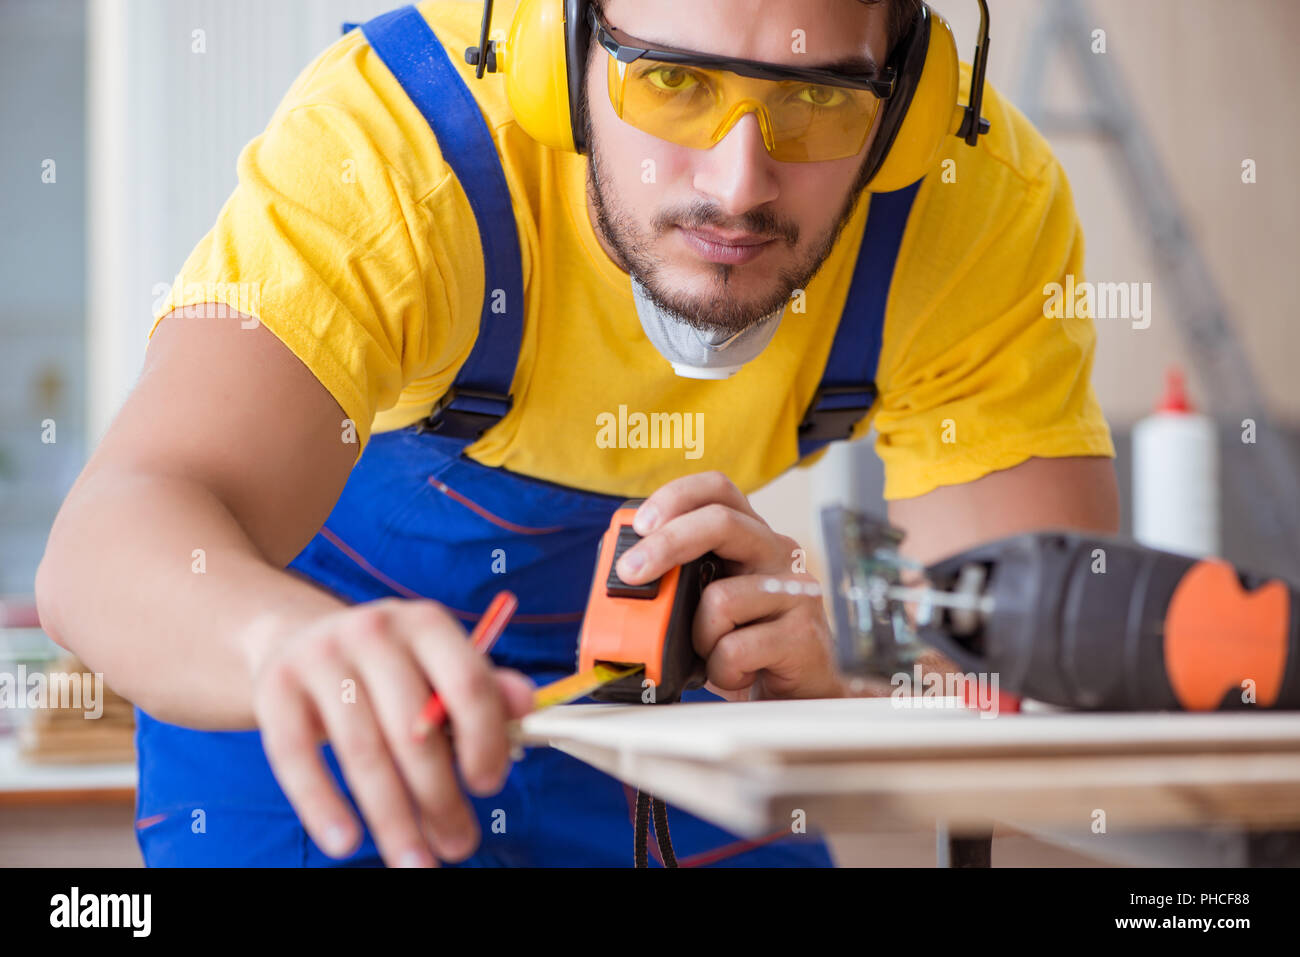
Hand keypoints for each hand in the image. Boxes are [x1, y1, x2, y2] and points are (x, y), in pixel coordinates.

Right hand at [245, 598, 534, 866]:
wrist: (300, 638)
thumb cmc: (390, 666)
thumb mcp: (439, 665)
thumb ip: (486, 689)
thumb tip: (529, 707)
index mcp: (426, 623)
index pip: (467, 684)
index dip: (484, 740)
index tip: (488, 787)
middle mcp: (374, 631)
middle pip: (414, 729)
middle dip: (440, 798)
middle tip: (459, 845)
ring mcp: (320, 657)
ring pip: (362, 752)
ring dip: (392, 819)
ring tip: (415, 863)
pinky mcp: (275, 688)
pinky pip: (297, 758)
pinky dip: (322, 806)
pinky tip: (345, 843)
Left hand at [614, 471, 842, 701]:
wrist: (797, 696)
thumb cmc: (745, 647)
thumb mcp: (704, 605)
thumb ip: (676, 581)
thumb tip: (621, 573)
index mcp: (749, 538)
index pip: (718, 490)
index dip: (676, 497)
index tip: (640, 525)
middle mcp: (777, 554)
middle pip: (722, 523)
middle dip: (666, 544)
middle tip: (630, 573)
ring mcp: (795, 592)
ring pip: (721, 599)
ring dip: (698, 636)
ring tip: (711, 653)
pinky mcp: (802, 635)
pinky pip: (735, 649)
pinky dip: (720, 670)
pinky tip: (735, 674)